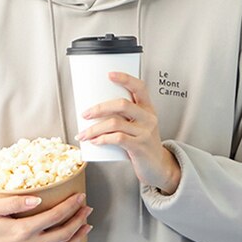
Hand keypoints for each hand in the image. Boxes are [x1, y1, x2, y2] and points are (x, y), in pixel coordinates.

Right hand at [0, 190, 92, 241]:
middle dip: (80, 219)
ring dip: (80, 237)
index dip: (71, 205)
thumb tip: (37, 199)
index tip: (80, 197)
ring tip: (87, 226)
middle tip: (87, 209)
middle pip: (65, 232)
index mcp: (22, 230)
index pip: (55, 216)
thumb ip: (14, 202)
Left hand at [77, 72, 181, 192]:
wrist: (157, 166)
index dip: (125, 79)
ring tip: (84, 134)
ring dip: (95, 128)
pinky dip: (103, 139)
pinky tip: (95, 141)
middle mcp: (148, 118)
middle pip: (122, 104)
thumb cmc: (142, 144)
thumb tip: (95, 112)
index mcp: (148, 108)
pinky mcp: (139, 147)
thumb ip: (123, 117)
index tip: (109, 74)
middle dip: (99, 108)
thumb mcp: (139, 126)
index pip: (139, 87)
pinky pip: (118, 139)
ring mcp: (145, 132)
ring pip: (115, 123)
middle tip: (85, 114)